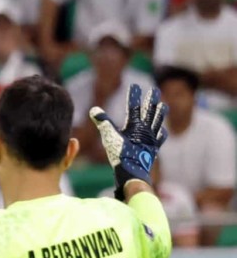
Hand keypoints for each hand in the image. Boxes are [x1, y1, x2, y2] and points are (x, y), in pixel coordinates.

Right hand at [91, 83, 168, 198]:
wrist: (134, 172)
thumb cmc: (120, 155)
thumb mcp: (109, 138)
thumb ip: (103, 122)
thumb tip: (94, 109)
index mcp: (135, 126)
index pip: (134, 107)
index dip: (134, 96)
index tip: (134, 85)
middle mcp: (146, 130)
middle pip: (150, 111)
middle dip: (152, 100)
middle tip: (155, 90)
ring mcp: (151, 139)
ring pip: (157, 122)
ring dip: (160, 113)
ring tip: (163, 105)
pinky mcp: (153, 148)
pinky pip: (160, 138)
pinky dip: (161, 133)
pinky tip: (162, 131)